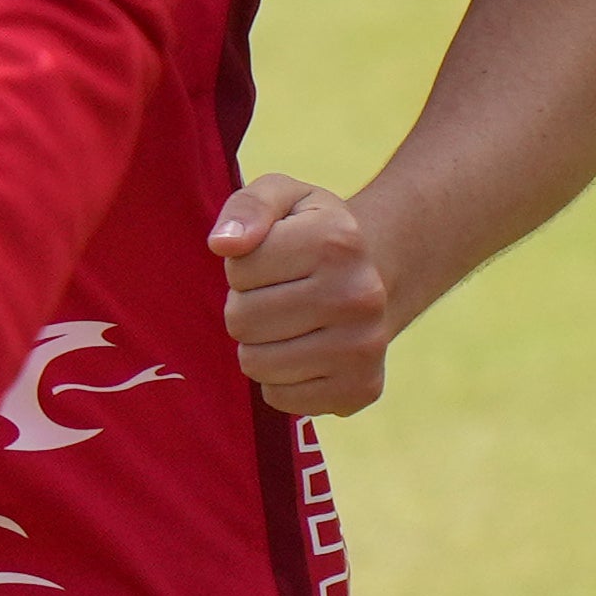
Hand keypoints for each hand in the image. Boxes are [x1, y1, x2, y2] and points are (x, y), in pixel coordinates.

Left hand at [211, 172, 399, 417]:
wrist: (372, 276)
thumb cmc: (312, 234)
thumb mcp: (282, 197)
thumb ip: (247, 206)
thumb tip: (223, 243)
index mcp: (338, 240)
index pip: (239, 268)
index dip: (243, 265)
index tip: (271, 259)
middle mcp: (360, 295)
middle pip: (243, 320)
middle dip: (246, 306)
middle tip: (276, 295)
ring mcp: (365, 347)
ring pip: (256, 364)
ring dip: (258, 345)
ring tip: (288, 323)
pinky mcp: (360, 390)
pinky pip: (279, 398)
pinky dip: (278, 380)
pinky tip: (303, 352)